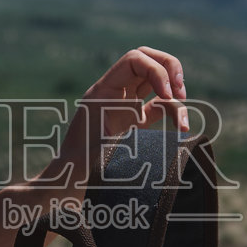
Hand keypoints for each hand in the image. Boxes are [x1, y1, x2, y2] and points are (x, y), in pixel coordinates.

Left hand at [47, 46, 188, 195]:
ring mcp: (124, 107)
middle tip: (180, 91)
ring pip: (155, 81)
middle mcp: (114, 94)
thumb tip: (157, 143)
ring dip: (174, 91)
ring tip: (183, 117)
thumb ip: (128, 143)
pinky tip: (182, 130)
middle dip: (169, 69)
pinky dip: (175, 113)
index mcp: (102, 93)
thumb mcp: (100, 154)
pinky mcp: (133, 123)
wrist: (64, 187)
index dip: (157, 70)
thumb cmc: (74, 172)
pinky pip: (159, 107)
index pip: (134, 59)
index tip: (168, 96)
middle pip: (147, 60)